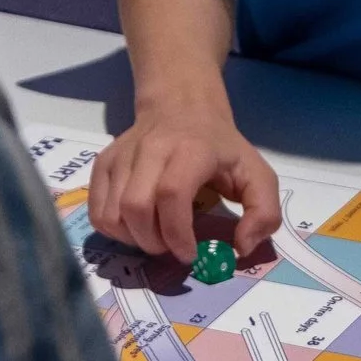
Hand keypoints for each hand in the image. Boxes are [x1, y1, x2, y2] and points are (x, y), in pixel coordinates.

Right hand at [88, 93, 283, 264]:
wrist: (182, 107)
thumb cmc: (220, 148)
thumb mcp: (258, 175)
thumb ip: (263, 213)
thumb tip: (241, 248)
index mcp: (190, 150)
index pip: (171, 194)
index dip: (177, 233)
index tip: (189, 253)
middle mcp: (150, 149)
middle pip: (136, 207)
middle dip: (153, 242)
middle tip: (171, 247)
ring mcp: (121, 155)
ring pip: (112, 213)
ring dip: (133, 239)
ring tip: (155, 237)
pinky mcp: (104, 164)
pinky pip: (97, 210)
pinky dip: (114, 230)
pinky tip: (135, 228)